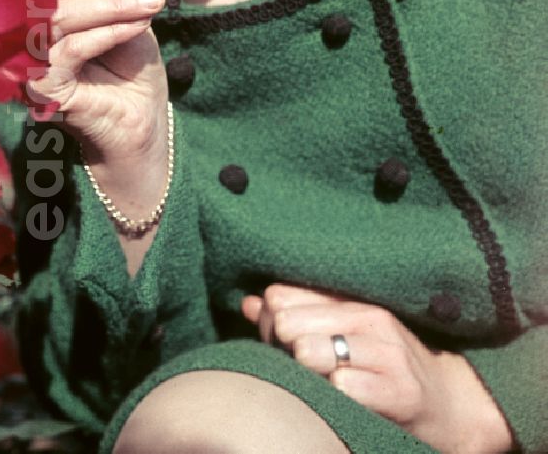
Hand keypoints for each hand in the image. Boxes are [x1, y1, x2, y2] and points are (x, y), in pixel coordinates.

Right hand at [25, 0, 167, 165]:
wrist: (139, 115)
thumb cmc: (124, 55)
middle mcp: (19, 26)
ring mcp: (25, 59)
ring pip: (59, 18)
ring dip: (110, 6)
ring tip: (151, 2)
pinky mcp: (41, 89)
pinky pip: (71, 50)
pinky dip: (108, 33)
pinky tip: (140, 25)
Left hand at [241, 284, 513, 453]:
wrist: (453, 406)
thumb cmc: (387, 368)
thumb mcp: (345, 334)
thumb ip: (298, 315)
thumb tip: (249, 304)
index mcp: (352, 301)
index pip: (282, 295)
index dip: (267, 321)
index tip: (277, 340)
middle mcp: (370, 319)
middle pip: (288, 323)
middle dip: (280, 349)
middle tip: (298, 366)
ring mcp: (386, 353)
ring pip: (309, 351)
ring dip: (306, 372)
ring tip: (322, 381)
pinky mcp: (400, 390)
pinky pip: (343, 386)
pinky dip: (335, 397)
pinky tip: (345, 400)